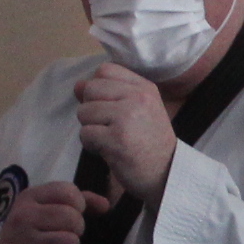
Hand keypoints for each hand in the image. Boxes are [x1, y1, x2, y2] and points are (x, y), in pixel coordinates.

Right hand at [0, 181, 108, 243]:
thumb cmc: (29, 232)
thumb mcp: (45, 209)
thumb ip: (77, 201)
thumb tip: (106, 205)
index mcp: (29, 197)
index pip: (68, 191)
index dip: (78, 204)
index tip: (70, 213)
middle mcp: (23, 217)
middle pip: (73, 218)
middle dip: (76, 229)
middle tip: (63, 234)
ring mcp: (24, 243)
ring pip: (71, 242)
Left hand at [76, 64, 177, 203]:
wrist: (166, 173)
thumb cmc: (149, 141)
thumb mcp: (140, 109)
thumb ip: (110, 94)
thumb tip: (77, 86)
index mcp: (144, 88)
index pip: (105, 70)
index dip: (98, 88)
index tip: (110, 106)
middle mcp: (138, 98)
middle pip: (90, 89)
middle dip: (91, 109)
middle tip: (109, 126)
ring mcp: (127, 118)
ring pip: (84, 112)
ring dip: (90, 128)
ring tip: (110, 139)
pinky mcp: (117, 139)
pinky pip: (85, 134)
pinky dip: (91, 145)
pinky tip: (108, 150)